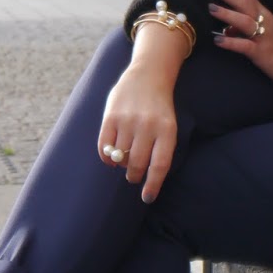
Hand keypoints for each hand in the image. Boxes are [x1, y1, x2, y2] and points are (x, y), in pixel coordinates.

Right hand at [96, 30, 181, 201]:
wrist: (148, 74)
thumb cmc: (159, 107)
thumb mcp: (168, 125)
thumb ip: (160, 148)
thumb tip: (147, 179)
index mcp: (167, 130)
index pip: (159, 165)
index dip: (152, 185)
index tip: (147, 198)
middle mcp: (148, 126)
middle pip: (137, 164)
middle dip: (134, 175)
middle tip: (133, 176)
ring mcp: (128, 121)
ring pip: (120, 157)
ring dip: (121, 165)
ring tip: (124, 160)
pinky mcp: (111, 116)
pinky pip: (104, 147)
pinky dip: (106, 157)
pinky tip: (110, 157)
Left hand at [207, 0, 272, 89]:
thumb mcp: (265, 34)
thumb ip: (245, 30)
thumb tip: (225, 30)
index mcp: (265, 15)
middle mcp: (264, 22)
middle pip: (244, 2)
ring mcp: (263, 37)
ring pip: (244, 21)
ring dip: (227, 14)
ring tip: (211, 7)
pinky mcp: (262, 53)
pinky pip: (245, 46)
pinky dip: (231, 42)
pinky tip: (217, 40)